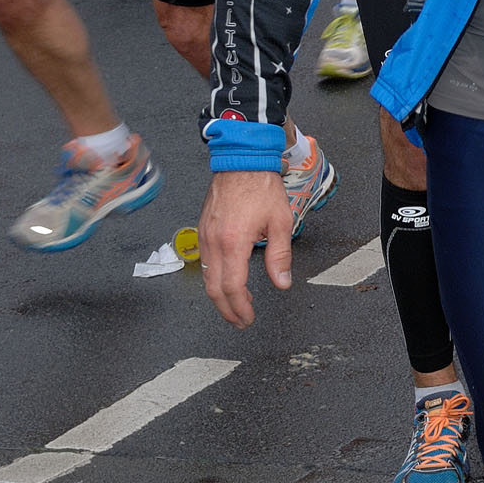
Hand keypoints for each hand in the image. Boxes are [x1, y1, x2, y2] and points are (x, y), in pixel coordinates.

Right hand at [198, 169, 295, 327]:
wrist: (242, 162)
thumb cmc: (261, 187)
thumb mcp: (281, 222)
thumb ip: (280, 256)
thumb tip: (282, 282)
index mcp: (233, 242)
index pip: (232, 288)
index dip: (240, 308)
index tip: (248, 318)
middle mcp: (213, 242)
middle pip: (214, 289)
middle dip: (227, 310)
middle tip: (240, 320)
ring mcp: (204, 236)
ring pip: (206, 277)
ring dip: (221, 296)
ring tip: (238, 304)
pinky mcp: (201, 230)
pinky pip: (204, 263)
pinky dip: (215, 278)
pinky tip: (229, 280)